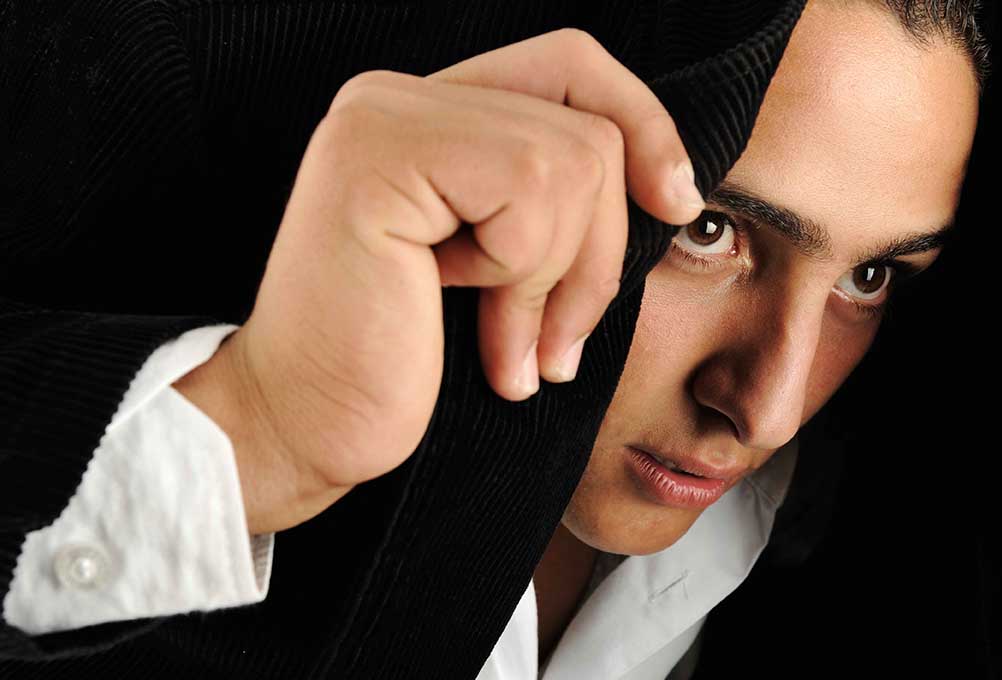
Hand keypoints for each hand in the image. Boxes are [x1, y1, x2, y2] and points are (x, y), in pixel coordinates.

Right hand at [172, 28, 703, 534]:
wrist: (304, 426)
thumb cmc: (402, 361)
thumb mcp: (506, 267)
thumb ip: (556, 200)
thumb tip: (666, 184)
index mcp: (424, 113)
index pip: (570, 66)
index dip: (641, 122)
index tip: (673, 201)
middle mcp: (395, 98)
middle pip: (588, 127)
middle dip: (599, 252)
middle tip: (554, 343)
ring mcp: (381, 120)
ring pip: (573, 162)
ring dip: (558, 280)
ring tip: (508, 345)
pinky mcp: (377, 160)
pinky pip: (528, 193)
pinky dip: (520, 276)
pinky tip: (462, 318)